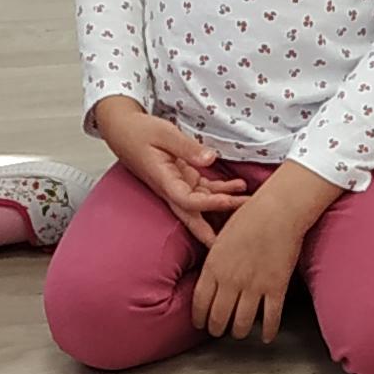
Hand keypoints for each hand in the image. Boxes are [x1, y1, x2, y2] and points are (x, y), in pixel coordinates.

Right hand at [95, 99, 251, 247]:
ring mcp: (177, 186)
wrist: (123, 130)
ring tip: (250, 204)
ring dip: (226, 207)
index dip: (210, 204)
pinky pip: (204, 190)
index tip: (230, 201)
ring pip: (203, 206)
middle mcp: (171, 189)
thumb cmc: (139, 131)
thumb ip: (187, 147)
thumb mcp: (164, 133)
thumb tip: (210, 159)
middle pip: (194, 218)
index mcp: (164, 182)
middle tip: (234, 244)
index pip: (188, 201)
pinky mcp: (183, 179)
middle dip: (214, 233)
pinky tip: (239, 187)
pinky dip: (222, 189)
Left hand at [193, 165, 337, 345]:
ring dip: (240, 332)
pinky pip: (271, 317)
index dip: (199, 318)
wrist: (277, 210)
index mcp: (213, 267)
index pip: (200, 303)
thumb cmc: (248, 217)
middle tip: (218, 331)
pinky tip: (267, 337)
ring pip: (242, 323)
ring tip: (239, 332)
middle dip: (217, 329)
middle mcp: (230, 280)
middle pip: (219, 317)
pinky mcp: (276, 287)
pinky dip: (269, 331)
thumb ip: (213, 262)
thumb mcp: (220, 238)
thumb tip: (210, 279)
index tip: (201, 324)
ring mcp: (254, 286)